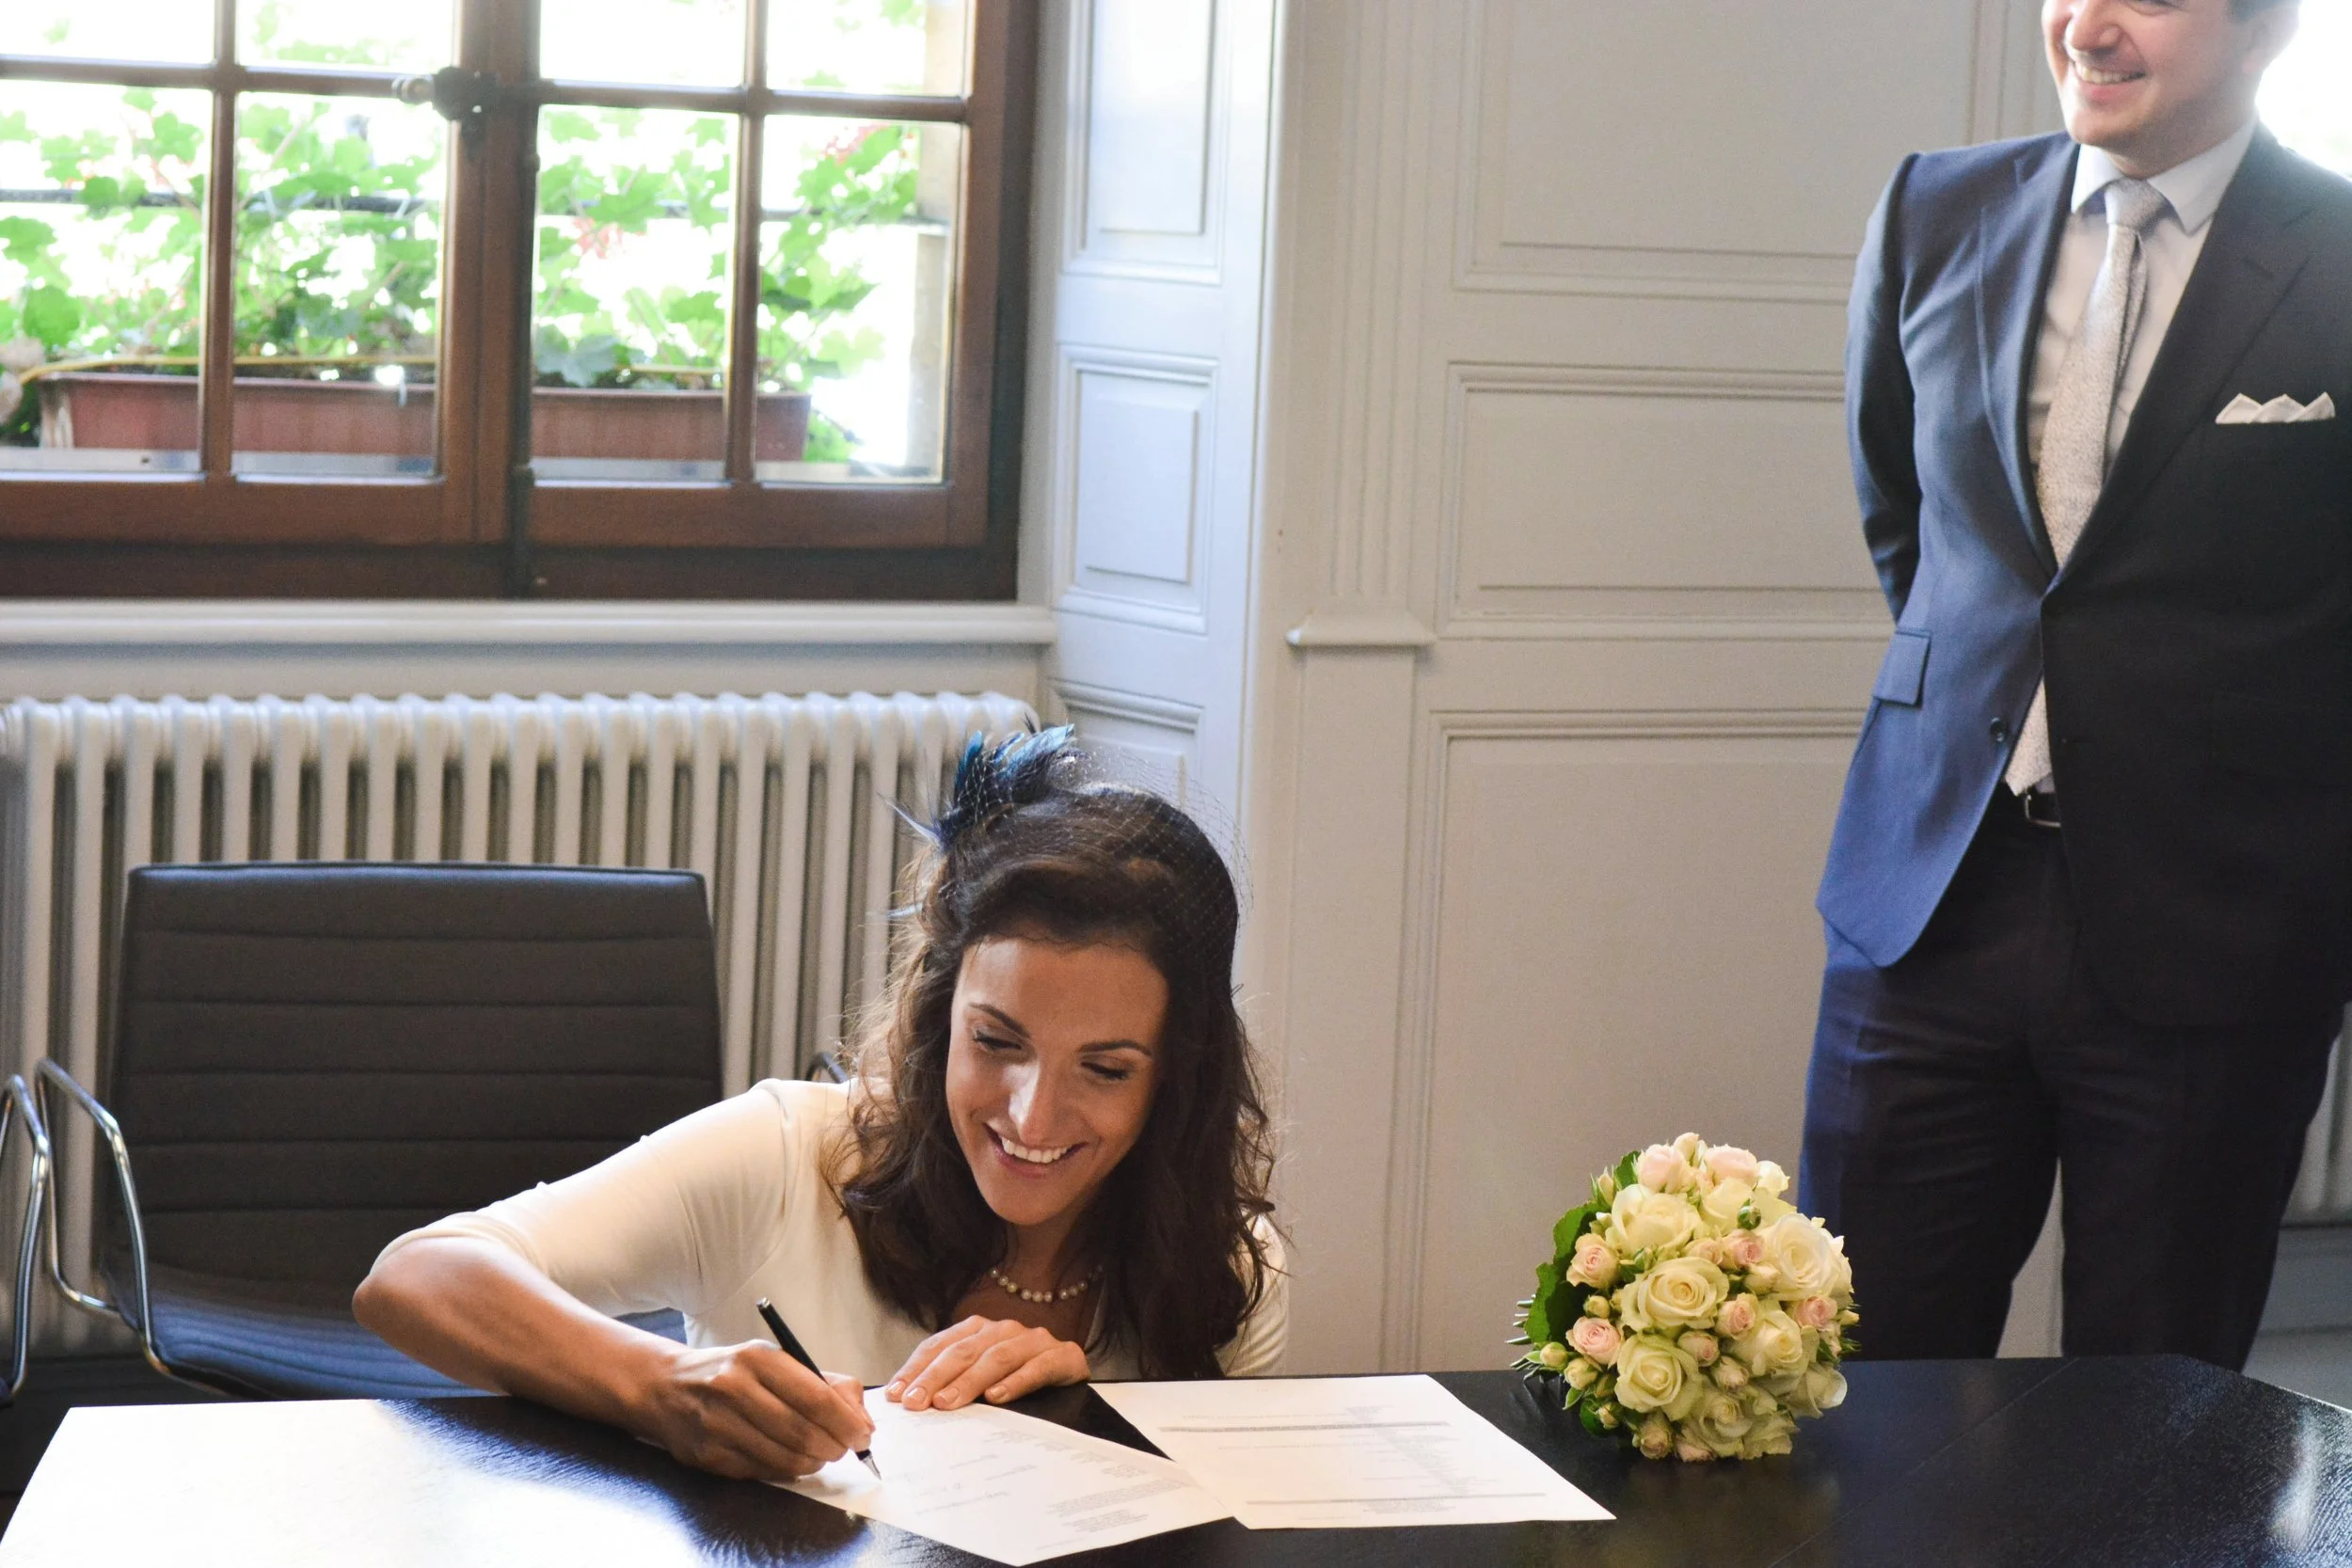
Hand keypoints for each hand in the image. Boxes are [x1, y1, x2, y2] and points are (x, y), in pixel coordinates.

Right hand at [630, 1340, 872, 1480]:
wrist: (668, 1387)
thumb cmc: (734, 1372)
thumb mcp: (777, 1361)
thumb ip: (825, 1384)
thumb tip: (862, 1421)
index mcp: (758, 1359)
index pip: (816, 1398)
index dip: (846, 1423)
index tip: (863, 1434)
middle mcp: (734, 1389)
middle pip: (803, 1433)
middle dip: (834, 1447)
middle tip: (843, 1449)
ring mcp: (718, 1425)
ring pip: (785, 1459)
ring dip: (813, 1463)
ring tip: (818, 1454)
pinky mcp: (709, 1456)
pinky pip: (762, 1473)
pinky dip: (786, 1471)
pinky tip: (788, 1458)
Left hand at [885, 1316, 1088, 1410]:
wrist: (1072, 1375)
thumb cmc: (1019, 1380)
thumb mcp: (981, 1380)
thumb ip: (951, 1384)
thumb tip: (907, 1403)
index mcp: (979, 1330)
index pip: (940, 1346)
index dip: (916, 1368)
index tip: (895, 1394)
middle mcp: (1005, 1330)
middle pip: (964, 1351)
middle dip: (935, 1378)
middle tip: (916, 1403)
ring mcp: (1034, 1341)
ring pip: (997, 1357)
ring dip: (969, 1381)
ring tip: (948, 1402)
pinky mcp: (1063, 1356)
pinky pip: (1037, 1367)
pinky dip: (1016, 1382)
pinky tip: (997, 1397)